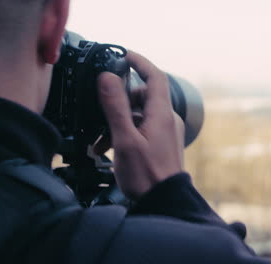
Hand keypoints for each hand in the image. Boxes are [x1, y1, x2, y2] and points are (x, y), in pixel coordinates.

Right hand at [94, 51, 184, 199]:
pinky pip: (144, 127)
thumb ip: (116, 107)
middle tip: (103, 111)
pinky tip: (111, 147)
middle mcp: (167, 119)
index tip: (124, 55)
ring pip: (141, 114)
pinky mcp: (162, 142)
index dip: (140, 62)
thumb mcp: (125, 138)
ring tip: (102, 139)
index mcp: (161, 113)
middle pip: (144, 95)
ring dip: (120, 120)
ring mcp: (166, 131)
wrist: (163, 201)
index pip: (155, 76)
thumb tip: (108, 78)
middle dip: (121, 100)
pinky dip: (127, 131)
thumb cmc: (146, 174)